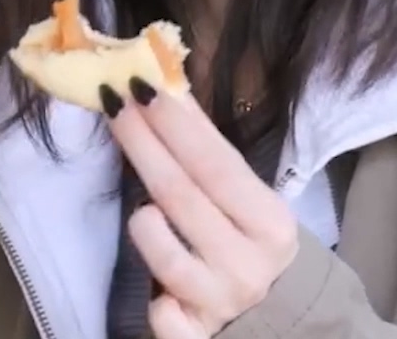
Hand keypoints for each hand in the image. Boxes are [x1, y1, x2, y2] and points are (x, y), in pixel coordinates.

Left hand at [100, 79, 298, 337]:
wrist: (282, 318)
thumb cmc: (252, 239)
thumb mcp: (247, 198)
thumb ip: (210, 153)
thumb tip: (165, 90)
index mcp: (269, 222)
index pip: (214, 162)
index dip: (175, 123)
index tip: (141, 84)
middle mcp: (248, 263)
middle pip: (181, 195)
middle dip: (143, 143)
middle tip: (114, 101)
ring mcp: (220, 303)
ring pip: (164, 253)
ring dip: (144, 221)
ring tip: (143, 208)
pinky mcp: (194, 337)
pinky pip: (160, 313)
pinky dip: (154, 296)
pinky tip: (155, 287)